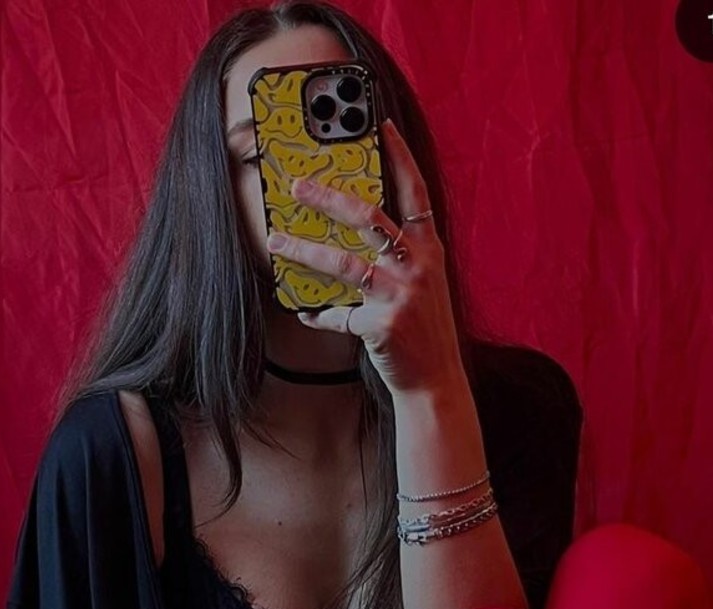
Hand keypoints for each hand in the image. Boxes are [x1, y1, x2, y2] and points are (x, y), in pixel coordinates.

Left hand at [264, 117, 466, 396]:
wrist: (435, 380)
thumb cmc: (423, 329)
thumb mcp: (422, 283)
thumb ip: (397, 255)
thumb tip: (352, 233)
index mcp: (428, 248)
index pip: (415, 191)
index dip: (399, 155)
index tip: (380, 123)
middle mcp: (417, 265)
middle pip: (369, 217)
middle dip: (329, 197)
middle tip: (297, 186)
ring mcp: (401, 294)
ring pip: (344, 263)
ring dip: (305, 249)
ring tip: (277, 240)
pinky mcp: (383, 325)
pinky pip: (338, 315)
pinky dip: (317, 314)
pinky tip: (302, 311)